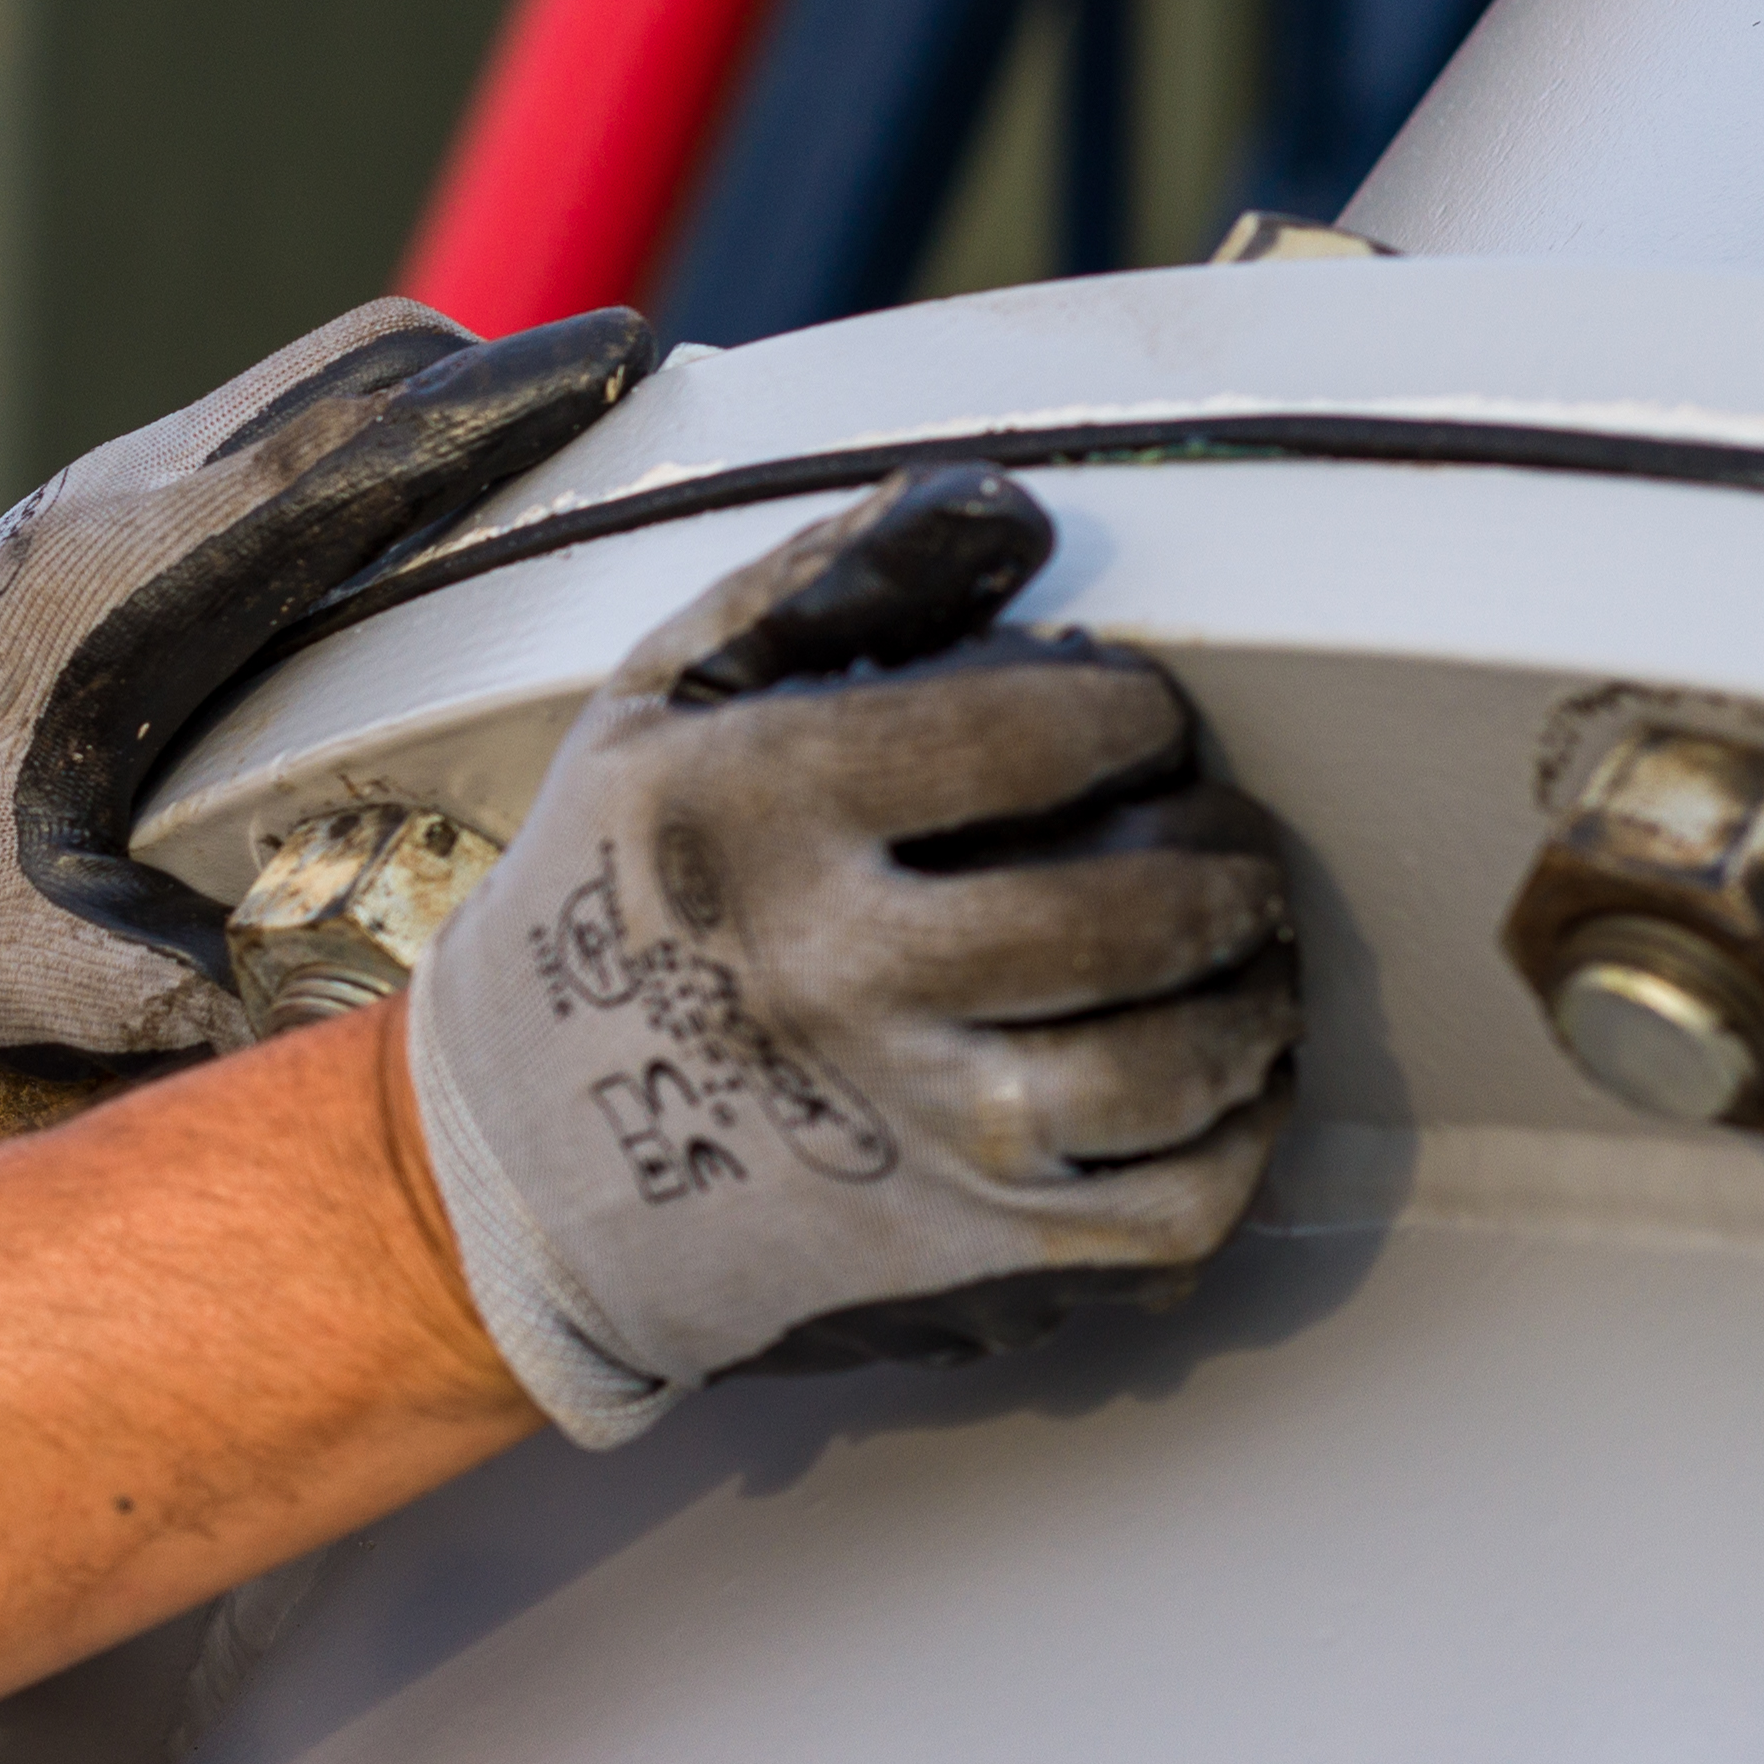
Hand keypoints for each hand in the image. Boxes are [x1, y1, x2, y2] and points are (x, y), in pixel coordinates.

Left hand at [0, 302, 647, 1057]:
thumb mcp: (38, 959)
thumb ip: (194, 986)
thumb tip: (359, 1029)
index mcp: (131, 576)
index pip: (353, 448)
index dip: (500, 407)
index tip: (623, 363)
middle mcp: (124, 497)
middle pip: (352, 370)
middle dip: (491, 389)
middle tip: (623, 438)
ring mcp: (106, 489)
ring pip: (307, 391)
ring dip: (423, 419)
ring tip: (552, 491)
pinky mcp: (98, 517)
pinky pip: (263, 441)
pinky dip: (356, 458)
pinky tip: (415, 556)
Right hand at [400, 468, 1298, 1443]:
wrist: (514, 1165)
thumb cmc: (614, 908)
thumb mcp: (654, 707)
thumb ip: (823, 585)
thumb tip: (1007, 516)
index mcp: (759, 815)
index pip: (1033, 732)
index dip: (1130, 711)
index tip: (1131, 719)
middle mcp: (834, 976)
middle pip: (1130, 910)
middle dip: (1219, 853)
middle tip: (1211, 834)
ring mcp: (906, 1130)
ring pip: (1172, 1066)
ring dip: (1249, 991)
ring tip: (1236, 946)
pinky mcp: (960, 1247)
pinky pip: (1173, 1204)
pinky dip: (1235, 1129)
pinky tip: (1213, 1071)